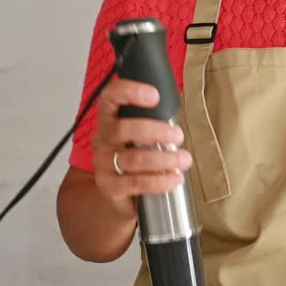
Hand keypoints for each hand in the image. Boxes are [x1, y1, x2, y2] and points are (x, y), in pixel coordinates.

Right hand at [91, 78, 191, 216]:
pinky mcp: (110, 186)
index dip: (129, 92)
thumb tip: (179, 122)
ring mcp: (103, 164)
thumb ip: (154, 123)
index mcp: (109, 120)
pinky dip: (159, 181)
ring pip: (133, 158)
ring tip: (183, 160)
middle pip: (122, 129)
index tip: (154, 95)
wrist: (118, 193)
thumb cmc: (133, 157)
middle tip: (178, 135)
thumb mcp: (139, 136)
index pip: (110, 98)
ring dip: (163, 159)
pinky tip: (174, 179)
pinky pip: (136, 183)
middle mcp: (102, 140)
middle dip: (155, 131)